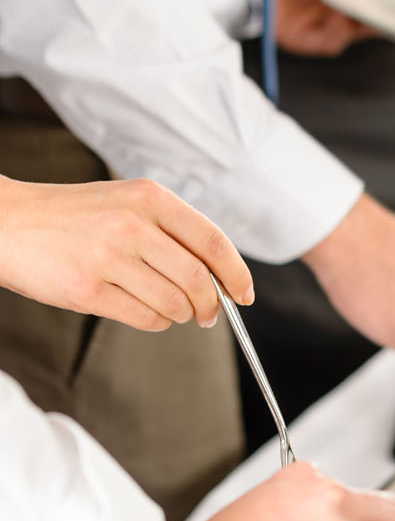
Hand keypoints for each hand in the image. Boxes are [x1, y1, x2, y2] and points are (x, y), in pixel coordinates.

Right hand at [0, 176, 253, 329]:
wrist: (7, 222)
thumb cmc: (72, 217)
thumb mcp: (125, 203)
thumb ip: (170, 231)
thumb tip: (219, 276)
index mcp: (149, 198)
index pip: (213, 241)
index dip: (236, 273)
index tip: (244, 294)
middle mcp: (133, 224)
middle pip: (198, 279)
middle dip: (211, 305)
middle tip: (207, 315)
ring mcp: (110, 257)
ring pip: (175, 303)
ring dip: (180, 314)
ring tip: (169, 308)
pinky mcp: (89, 289)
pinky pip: (146, 318)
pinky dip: (156, 322)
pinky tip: (145, 311)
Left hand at [245, 0, 377, 55]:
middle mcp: (327, 0)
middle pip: (363, 17)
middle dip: (379, 16)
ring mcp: (314, 20)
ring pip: (349, 33)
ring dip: (361, 25)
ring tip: (362, 12)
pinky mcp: (300, 37)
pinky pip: (328, 43)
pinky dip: (338, 35)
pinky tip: (340, 19)